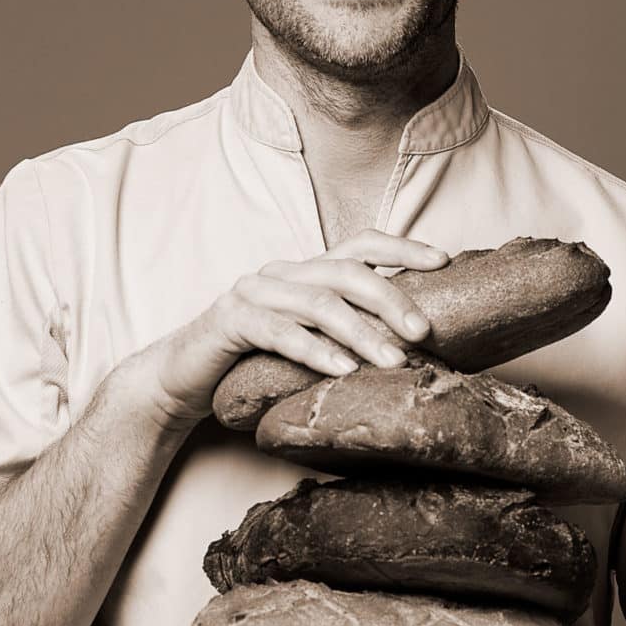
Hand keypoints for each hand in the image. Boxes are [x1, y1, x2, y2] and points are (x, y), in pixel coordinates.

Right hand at [130, 230, 448, 430]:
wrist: (181, 380)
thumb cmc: (251, 364)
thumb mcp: (307, 344)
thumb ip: (345, 333)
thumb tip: (409, 345)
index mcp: (306, 273)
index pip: (361, 245)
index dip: (403, 248)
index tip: (443, 261)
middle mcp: (283, 274)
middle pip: (347, 271)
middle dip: (391, 298)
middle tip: (423, 331)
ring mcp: (253, 293)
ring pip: (318, 303)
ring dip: (361, 333)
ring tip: (393, 361)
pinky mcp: (229, 321)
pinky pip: (279, 332)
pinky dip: (315, 350)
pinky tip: (342, 370)